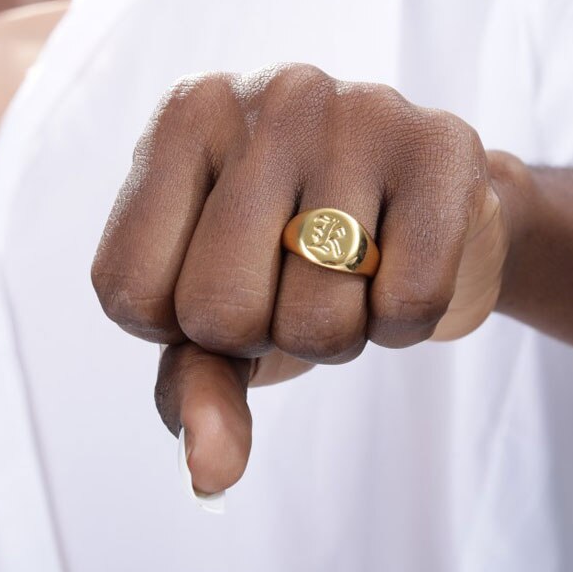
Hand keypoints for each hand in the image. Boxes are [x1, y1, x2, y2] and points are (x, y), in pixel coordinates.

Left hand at [92, 64, 511, 492]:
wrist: (431, 211)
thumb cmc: (309, 258)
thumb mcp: (230, 311)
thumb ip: (198, 385)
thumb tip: (210, 474)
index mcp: (184, 120)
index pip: (130, 292)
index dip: (190, 328)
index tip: (237, 283)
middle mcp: (267, 97)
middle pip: (221, 313)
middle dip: (271, 335)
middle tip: (306, 282)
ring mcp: (357, 112)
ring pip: (320, 322)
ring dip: (344, 333)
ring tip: (361, 271)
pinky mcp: (442, 145)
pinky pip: (408, 306)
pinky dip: (404, 325)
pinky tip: (410, 264)